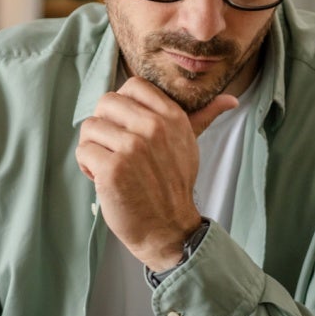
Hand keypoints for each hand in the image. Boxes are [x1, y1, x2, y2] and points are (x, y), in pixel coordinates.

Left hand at [76, 77, 236, 270]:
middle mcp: (153, 128)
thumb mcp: (190, 145)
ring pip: (90, 126)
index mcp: (172, 117)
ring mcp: (131, 148)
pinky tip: (101, 178)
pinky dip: (86, 166)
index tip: (126, 126)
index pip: (133, 86)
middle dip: (103, 125)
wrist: (169, 229)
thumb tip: (230, 98)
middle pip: (106, 102)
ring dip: (93, 147)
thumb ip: (203, 117)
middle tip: (112, 148)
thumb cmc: (174, 186)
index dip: (122, 105)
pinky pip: (84, 150)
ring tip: (107, 165)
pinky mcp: (112, 169)